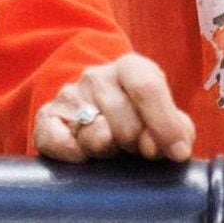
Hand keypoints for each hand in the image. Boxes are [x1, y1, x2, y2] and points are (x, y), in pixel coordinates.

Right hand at [33, 53, 195, 162]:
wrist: (91, 106)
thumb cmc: (134, 114)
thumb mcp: (160, 112)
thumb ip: (177, 126)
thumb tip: (177, 147)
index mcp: (130, 67)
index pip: (148, 88)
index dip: (165, 125)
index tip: (177, 153)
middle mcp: (97, 76)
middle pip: (126, 123)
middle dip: (136, 145)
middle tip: (135, 148)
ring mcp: (69, 95)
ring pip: (96, 136)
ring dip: (108, 153)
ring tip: (111, 149)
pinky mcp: (46, 117)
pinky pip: (58, 143)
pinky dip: (75, 156)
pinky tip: (85, 156)